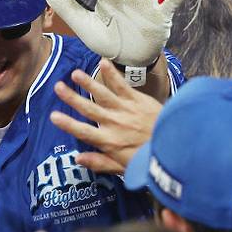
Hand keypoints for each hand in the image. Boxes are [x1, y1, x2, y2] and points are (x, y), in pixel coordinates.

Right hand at [50, 59, 161, 173]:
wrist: (177, 145)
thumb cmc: (149, 159)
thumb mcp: (123, 169)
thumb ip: (100, 163)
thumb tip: (77, 159)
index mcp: (109, 141)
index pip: (83, 132)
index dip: (68, 124)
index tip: (53, 116)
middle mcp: (114, 123)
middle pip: (88, 108)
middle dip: (72, 98)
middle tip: (57, 86)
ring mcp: (125, 109)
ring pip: (102, 94)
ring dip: (88, 83)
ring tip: (75, 74)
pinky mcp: (138, 100)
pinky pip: (122, 85)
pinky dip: (112, 74)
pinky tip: (102, 62)